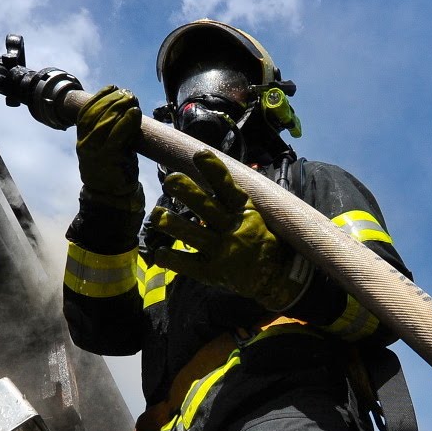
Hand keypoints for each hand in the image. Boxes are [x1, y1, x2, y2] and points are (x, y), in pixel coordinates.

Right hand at [75, 85, 143, 210]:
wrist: (112, 198)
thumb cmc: (114, 171)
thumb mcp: (109, 147)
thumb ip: (112, 130)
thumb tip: (125, 108)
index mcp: (83, 140)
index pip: (85, 112)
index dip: (98, 97)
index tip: (112, 87)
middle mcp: (84, 145)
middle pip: (94, 114)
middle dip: (111, 99)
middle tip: (127, 92)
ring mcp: (94, 152)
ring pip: (104, 123)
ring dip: (119, 107)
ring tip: (131, 99)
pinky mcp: (107, 159)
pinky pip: (116, 136)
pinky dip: (126, 122)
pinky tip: (134, 113)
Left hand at [144, 150, 312, 310]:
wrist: (274, 276)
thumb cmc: (258, 238)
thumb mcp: (254, 215)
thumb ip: (231, 199)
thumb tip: (206, 172)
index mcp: (245, 211)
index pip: (228, 187)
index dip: (214, 170)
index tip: (199, 154)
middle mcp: (233, 229)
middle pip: (205, 207)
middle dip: (186, 191)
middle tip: (171, 180)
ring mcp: (222, 252)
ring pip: (191, 234)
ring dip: (171, 223)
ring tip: (157, 215)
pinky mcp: (211, 272)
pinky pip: (185, 264)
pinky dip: (169, 258)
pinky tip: (159, 253)